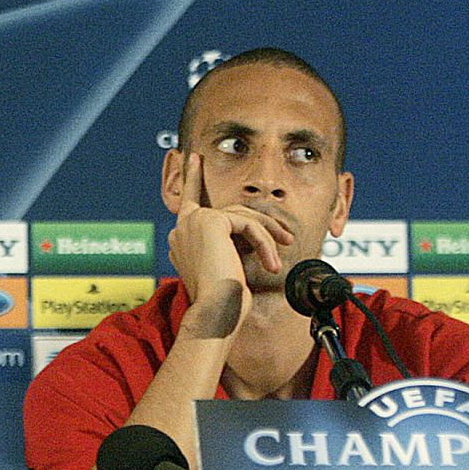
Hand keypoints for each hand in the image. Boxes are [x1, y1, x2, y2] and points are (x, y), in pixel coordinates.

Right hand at [165, 153, 293, 333]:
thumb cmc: (222, 301)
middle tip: (288, 238)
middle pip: (232, 211)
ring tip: (280, 259)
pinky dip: (264, 243)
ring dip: (268, 237)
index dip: (193, 177)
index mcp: (181, 237)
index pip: (189, 200)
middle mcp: (182, 226)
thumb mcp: (226, 266)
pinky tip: (271, 264)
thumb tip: (252, 232)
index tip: (195, 157)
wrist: (215, 312)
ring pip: (243, 216)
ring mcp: (194, 222)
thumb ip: (230, 244)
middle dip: (263, 224)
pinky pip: (247, 223)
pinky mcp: (211, 221)